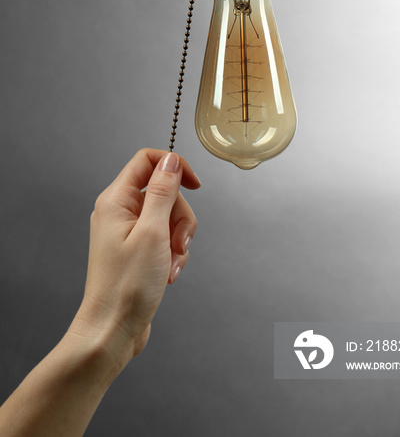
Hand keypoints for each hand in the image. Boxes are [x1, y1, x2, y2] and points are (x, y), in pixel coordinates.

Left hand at [69, 149, 199, 368]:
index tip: (195, 185)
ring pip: (168, 217)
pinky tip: (169, 273)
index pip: (148, 161)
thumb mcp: (153, 232)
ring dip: (179, 239)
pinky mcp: (136, 249)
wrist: (112, 331)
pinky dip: (173, 253)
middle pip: (164, 192)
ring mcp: (127, 231)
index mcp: (116, 200)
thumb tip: (171, 160)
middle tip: (178, 242)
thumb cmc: (126, 286)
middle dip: (180, 217)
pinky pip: (164, 238)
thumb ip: (163, 191)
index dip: (175, 167)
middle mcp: (119, 211)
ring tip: (172, 265)